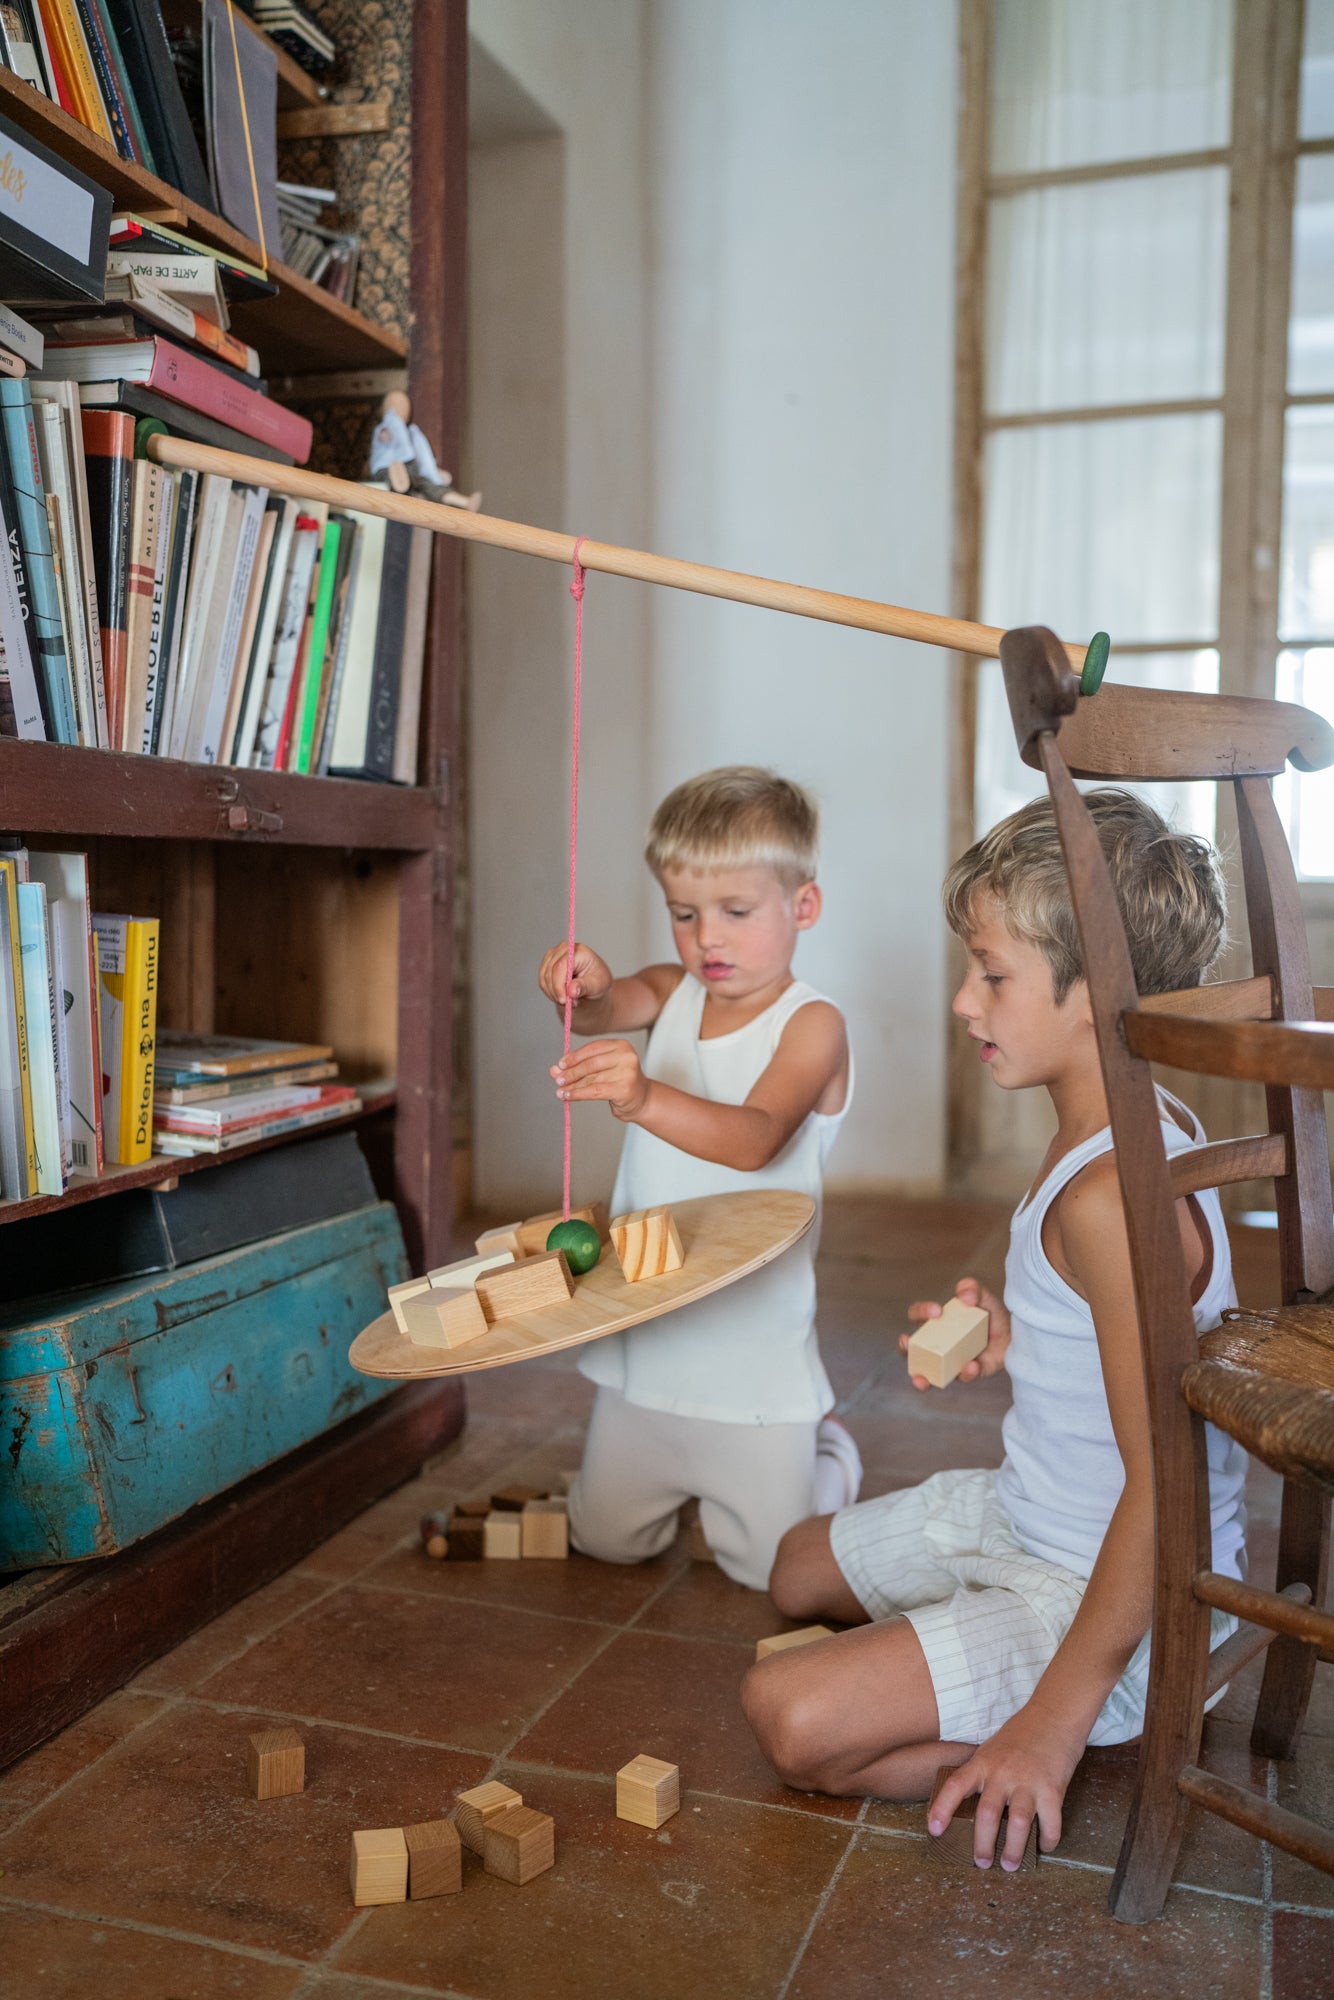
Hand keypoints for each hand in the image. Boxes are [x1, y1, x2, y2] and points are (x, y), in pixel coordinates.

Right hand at [538, 940, 611, 1008]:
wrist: (594, 983)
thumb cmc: (598, 981)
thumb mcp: (597, 985)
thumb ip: (585, 987)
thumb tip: (572, 991)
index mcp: (578, 951)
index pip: (560, 966)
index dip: (559, 985)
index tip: (564, 1000)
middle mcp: (563, 949)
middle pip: (550, 973)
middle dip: (558, 992)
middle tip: (570, 1003)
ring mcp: (553, 955)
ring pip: (544, 978)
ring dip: (554, 994)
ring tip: (569, 999)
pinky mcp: (547, 964)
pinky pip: (542, 982)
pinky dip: (550, 992)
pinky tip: (562, 995)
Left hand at [552, 1039, 649, 1119]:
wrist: (641, 1100)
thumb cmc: (619, 1082)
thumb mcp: (600, 1071)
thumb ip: (578, 1068)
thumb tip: (554, 1070)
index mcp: (621, 1045)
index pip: (592, 1048)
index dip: (574, 1056)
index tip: (560, 1065)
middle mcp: (626, 1056)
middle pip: (591, 1063)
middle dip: (571, 1072)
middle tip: (558, 1080)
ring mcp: (627, 1072)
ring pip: (591, 1078)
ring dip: (572, 1086)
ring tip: (560, 1091)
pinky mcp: (624, 1089)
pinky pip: (594, 1090)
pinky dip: (578, 1093)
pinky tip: (567, 1096)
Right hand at [901, 1278, 1009, 1390]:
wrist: (1015, 1334)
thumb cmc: (992, 1314)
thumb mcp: (984, 1297)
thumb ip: (973, 1288)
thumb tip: (963, 1295)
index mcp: (937, 1322)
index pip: (918, 1316)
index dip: (921, 1312)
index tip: (937, 1312)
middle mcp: (938, 1344)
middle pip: (911, 1349)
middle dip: (905, 1348)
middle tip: (907, 1342)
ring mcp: (950, 1362)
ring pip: (927, 1374)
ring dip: (921, 1378)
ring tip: (921, 1380)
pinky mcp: (968, 1373)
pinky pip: (962, 1377)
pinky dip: (965, 1373)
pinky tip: (971, 1365)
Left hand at [928, 1709, 1081, 1868]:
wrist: (1055, 1715)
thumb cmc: (1021, 1733)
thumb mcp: (992, 1748)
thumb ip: (982, 1773)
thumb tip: (969, 1802)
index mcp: (984, 1762)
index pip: (956, 1785)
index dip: (942, 1808)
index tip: (934, 1829)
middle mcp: (1003, 1773)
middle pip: (987, 1815)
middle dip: (982, 1845)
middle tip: (981, 1863)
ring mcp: (1029, 1782)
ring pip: (1017, 1824)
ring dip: (1013, 1850)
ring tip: (1010, 1865)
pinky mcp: (1053, 1789)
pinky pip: (1050, 1823)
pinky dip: (1047, 1840)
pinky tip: (1044, 1846)